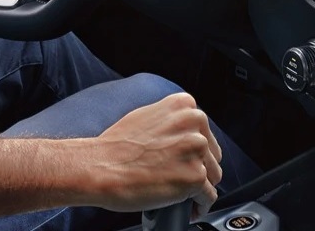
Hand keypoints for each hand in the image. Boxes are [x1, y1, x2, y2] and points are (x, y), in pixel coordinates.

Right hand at [83, 92, 225, 214]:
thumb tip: (185, 135)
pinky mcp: (195, 176)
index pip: (204, 134)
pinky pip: (209, 197)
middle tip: (178, 179)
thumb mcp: (147, 117)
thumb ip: (171, 122)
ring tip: (181, 194)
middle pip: (212, 155)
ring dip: (199, 188)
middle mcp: (195, 123)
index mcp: (185, 106)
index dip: (195, 153)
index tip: (185, 163)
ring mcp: (196, 149)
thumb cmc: (115, 147)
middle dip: (199, 169)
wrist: (100, 167)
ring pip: (214, 176)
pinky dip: (199, 205)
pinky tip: (189, 208)